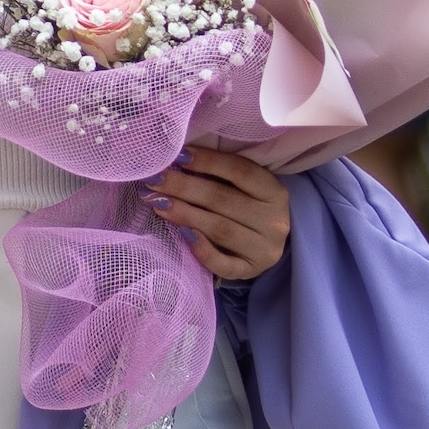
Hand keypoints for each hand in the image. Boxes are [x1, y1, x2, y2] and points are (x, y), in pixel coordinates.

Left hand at [138, 147, 289, 281]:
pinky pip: (223, 264)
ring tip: (157, 203)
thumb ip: (217, 174)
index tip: (177, 156)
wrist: (262, 246)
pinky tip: (182, 233)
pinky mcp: (250, 272)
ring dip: (185, 214)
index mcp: (274, 192)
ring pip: (220, 229)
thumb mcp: (243, 188)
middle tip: (154, 180)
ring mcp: (263, 249)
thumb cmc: (245, 208)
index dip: (207, 161)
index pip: (240, 171)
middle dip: (184, 187)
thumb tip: (176, 159)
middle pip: (223, 199)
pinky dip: (201, 249)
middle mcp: (274, 221)